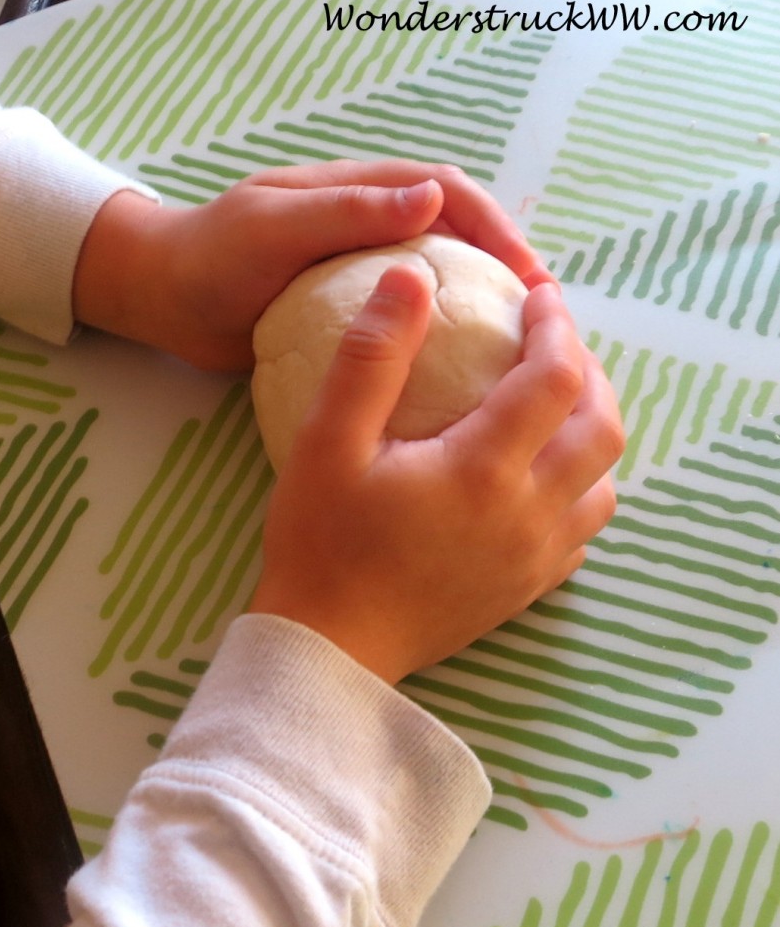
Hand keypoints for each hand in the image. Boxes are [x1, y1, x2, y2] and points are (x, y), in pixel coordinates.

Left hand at [73, 159, 553, 370]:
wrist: (164, 299)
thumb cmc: (211, 256)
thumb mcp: (272, 226)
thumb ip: (346, 212)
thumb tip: (435, 200)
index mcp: (363, 192)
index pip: (451, 196)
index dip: (500, 231)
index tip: (533, 283)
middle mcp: (375, 227)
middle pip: (462, 240)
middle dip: (507, 274)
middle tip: (544, 330)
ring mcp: (366, 274)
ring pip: (443, 286)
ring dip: (483, 312)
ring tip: (517, 360)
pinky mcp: (353, 317)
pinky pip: (410, 327)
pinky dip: (442, 347)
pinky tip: (461, 384)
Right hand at [250, 268, 623, 683]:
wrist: (330, 649)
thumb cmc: (321, 544)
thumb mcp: (327, 443)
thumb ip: (371, 357)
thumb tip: (409, 277)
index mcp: (484, 469)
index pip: (556, 376)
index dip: (557, 324)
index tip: (539, 295)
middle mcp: (529, 513)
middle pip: (602, 427)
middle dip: (591, 372)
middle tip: (554, 343)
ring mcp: (536, 558)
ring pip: (605, 483)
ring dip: (593, 433)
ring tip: (557, 407)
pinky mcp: (528, 589)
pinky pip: (583, 532)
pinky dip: (582, 490)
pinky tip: (544, 479)